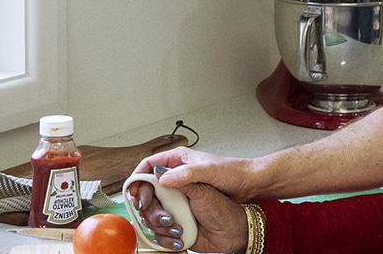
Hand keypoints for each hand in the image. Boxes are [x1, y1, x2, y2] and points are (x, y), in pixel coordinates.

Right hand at [130, 147, 264, 239]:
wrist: (249, 186)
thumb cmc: (232, 173)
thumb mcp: (207, 172)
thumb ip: (184, 174)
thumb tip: (160, 178)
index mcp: (178, 159)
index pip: (148, 164)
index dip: (137, 176)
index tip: (132, 190)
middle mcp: (177, 173)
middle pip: (149, 183)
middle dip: (144, 196)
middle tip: (143, 207)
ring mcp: (182, 188)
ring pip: (157, 198)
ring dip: (154, 209)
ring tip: (158, 217)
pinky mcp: (187, 200)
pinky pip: (168, 208)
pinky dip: (164, 216)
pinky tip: (166, 223)